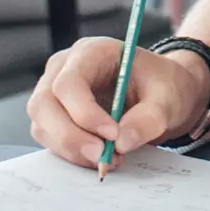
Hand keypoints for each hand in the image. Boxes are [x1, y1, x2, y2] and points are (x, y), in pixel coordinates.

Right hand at [28, 37, 209, 169]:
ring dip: (71, 149)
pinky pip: (50, 139)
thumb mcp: (167, 98)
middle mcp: (64, 68)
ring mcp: (54, 92)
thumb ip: (148, 119)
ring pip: (42, 125)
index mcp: (92, 52)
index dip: (84, 112)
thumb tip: (121, 144)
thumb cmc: (161, 87)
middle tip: (102, 157)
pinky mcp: (54, 117)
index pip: (69, 82)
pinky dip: (71, 154)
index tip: (112, 135)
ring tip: (110, 158)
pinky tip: (99, 158)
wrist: (159, 95)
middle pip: (44, 104)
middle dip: (70, 136)